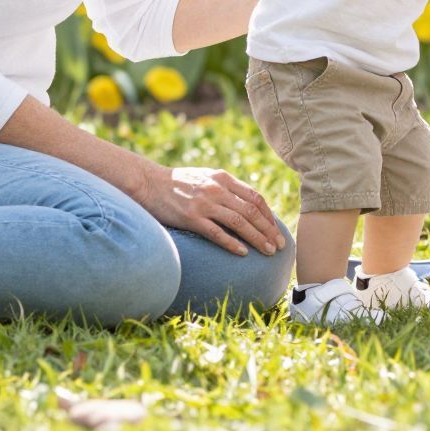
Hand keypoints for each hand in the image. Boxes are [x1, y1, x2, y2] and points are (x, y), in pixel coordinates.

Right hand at [133, 164, 287, 257]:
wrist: (149, 182)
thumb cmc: (178, 183)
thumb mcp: (206, 177)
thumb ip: (225, 187)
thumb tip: (246, 203)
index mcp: (223, 178)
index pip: (254, 197)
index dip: (268, 215)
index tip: (276, 229)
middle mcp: (217, 189)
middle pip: (251, 211)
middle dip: (269, 229)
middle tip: (280, 245)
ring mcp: (205, 203)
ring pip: (239, 223)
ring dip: (257, 238)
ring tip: (268, 251)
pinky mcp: (192, 217)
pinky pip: (217, 233)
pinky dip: (232, 243)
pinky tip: (243, 253)